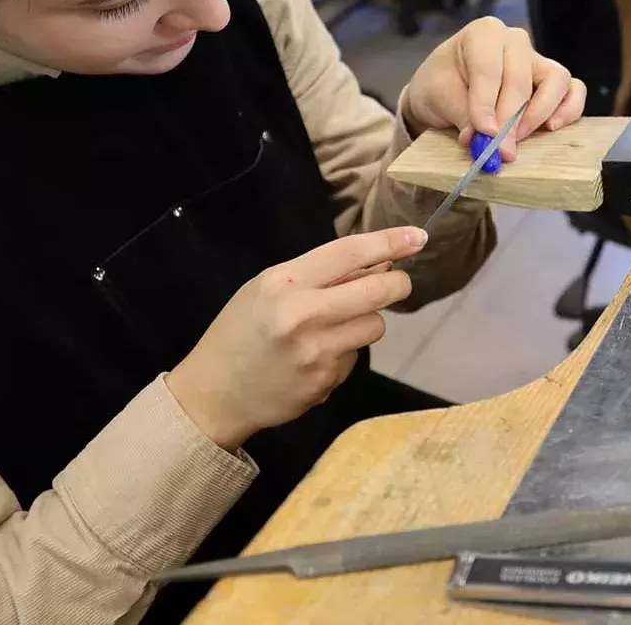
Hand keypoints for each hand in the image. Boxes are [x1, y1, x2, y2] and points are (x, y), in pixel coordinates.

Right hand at [166, 227, 425, 447]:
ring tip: (334, 326)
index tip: (416, 236)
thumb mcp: (266, 289)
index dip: (389, 242)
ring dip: (366, 321)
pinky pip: (355, 357)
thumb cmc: (239, 332)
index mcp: (284, 283)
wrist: (213, 394)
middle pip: (378, 291)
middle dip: (396, 283)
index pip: (349, 253)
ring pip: (375, 325)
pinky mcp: (325, 383)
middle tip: (396, 282)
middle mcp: (303, 315)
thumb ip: (317, 274)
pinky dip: (344, 353)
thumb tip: (377, 261)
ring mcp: (317, 352)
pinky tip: (314, 358)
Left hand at [399, 16, 585, 162]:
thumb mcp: (438, 98)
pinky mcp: (554, 81)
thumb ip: (463, 116)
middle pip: (520, 79)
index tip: (483, 133)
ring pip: (555, 80)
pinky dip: (569, 110)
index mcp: (483, 33)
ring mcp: (538, 59)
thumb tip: (485, 141)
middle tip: (500, 149)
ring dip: (539, 113)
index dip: (485, 104)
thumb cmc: (440, 86)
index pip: (488, 69)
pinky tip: (551, 128)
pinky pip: (574, 90)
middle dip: (509, 119)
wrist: (445, 90)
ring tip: (518, 138)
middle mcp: (515, 40)